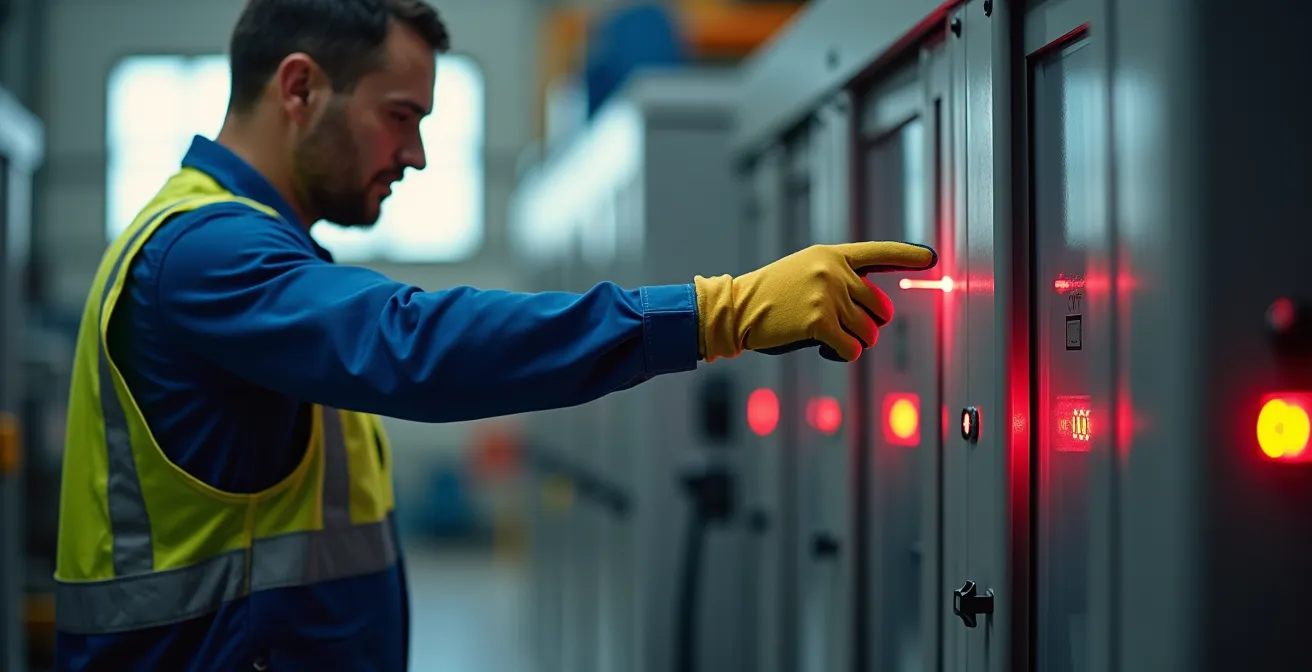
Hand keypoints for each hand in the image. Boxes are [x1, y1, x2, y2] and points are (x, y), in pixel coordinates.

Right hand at [694, 242, 937, 361]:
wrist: (736, 308)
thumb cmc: (771, 296)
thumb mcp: (805, 272)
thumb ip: (839, 279)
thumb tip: (876, 307)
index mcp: (832, 255)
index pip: (878, 252)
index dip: (908, 255)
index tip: (932, 257)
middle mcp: (834, 271)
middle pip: (881, 308)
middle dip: (869, 324)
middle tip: (843, 327)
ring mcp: (827, 295)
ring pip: (870, 332)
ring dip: (854, 342)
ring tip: (826, 336)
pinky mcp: (819, 322)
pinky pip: (853, 349)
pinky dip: (842, 354)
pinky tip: (822, 346)